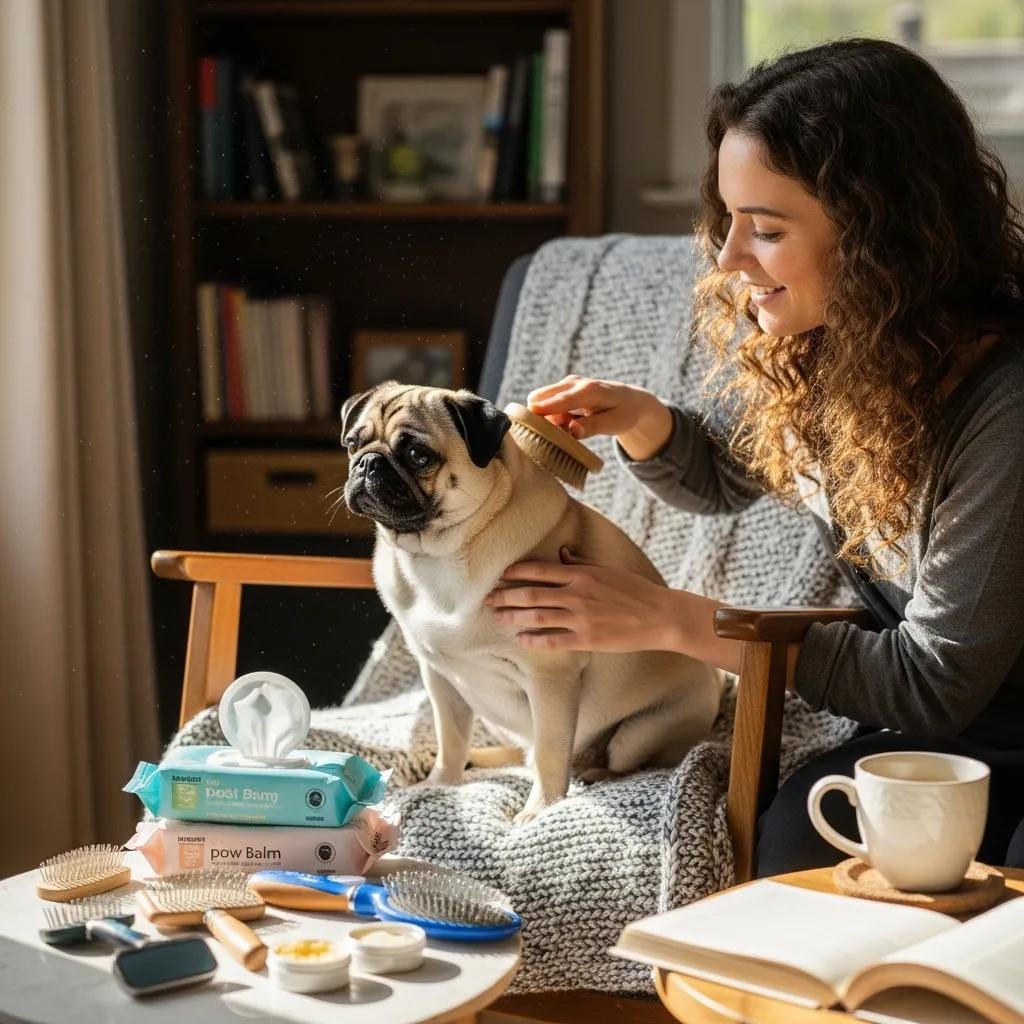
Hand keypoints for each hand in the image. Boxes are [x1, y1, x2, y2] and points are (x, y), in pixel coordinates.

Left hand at [484, 547, 681, 652]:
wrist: (660, 616)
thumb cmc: (635, 590)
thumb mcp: (608, 570)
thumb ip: (582, 564)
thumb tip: (563, 554)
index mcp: (582, 575)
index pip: (540, 571)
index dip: (516, 573)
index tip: (501, 575)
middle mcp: (576, 595)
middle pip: (530, 595)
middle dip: (505, 596)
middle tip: (487, 599)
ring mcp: (580, 619)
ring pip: (536, 617)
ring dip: (512, 617)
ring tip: (497, 617)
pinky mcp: (586, 640)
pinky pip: (552, 641)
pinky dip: (533, 640)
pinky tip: (521, 639)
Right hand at [526, 375, 672, 459]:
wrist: (630, 399)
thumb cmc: (624, 413)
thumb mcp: (614, 423)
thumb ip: (593, 427)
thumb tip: (572, 430)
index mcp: (589, 390)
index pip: (561, 400)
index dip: (543, 409)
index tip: (526, 416)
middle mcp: (574, 383)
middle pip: (541, 396)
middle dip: (538, 416)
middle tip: (549, 435)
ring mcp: (567, 384)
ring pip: (540, 400)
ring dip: (545, 418)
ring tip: (565, 429)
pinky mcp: (563, 388)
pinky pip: (546, 403)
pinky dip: (550, 415)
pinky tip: (566, 423)